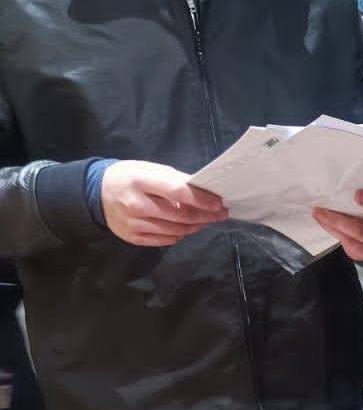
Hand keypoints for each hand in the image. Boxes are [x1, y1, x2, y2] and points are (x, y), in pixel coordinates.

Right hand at [100, 160, 226, 246]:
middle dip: (205, 216)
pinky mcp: (131, 237)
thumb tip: (204, 192)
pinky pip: (162, 240)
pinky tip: (184, 228)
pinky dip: (178, 235)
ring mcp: (133, 223)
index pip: (179, 192)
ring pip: (174, 230)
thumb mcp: (151, 169)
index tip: (219, 203)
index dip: (202, 200)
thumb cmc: (130, 176)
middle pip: (180, 215)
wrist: (95, 192)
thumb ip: (176, 180)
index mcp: (142, 181)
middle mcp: (136, 204)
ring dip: (194, 226)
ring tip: (204, 220)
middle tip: (220, 214)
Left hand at [312, 191, 362, 261]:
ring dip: (332, 228)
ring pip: (352, 241)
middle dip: (338, 220)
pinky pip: (350, 248)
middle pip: (362, 231)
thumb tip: (355, 177)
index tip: (357, 194)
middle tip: (321, 210)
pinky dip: (335, 234)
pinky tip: (327, 225)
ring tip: (319, 215)